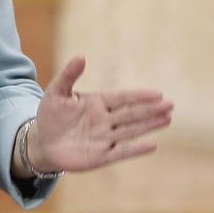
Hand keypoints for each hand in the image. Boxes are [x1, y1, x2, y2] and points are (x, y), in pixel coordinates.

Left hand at [29, 56, 172, 172]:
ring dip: (149, 125)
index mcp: (98, 102)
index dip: (139, 96)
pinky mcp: (102, 156)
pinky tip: (153, 144)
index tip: (158, 93)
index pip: (122, 98)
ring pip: (131, 131)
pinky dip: (136, 149)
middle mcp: (105, 120)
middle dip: (151, 109)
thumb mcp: (56, 92)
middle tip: (171, 105)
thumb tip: (81, 56)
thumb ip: (69, 75)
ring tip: (168, 118)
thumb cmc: (50, 114)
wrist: (42, 142)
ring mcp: (105, 138)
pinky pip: (122, 152)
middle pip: (132, 114)